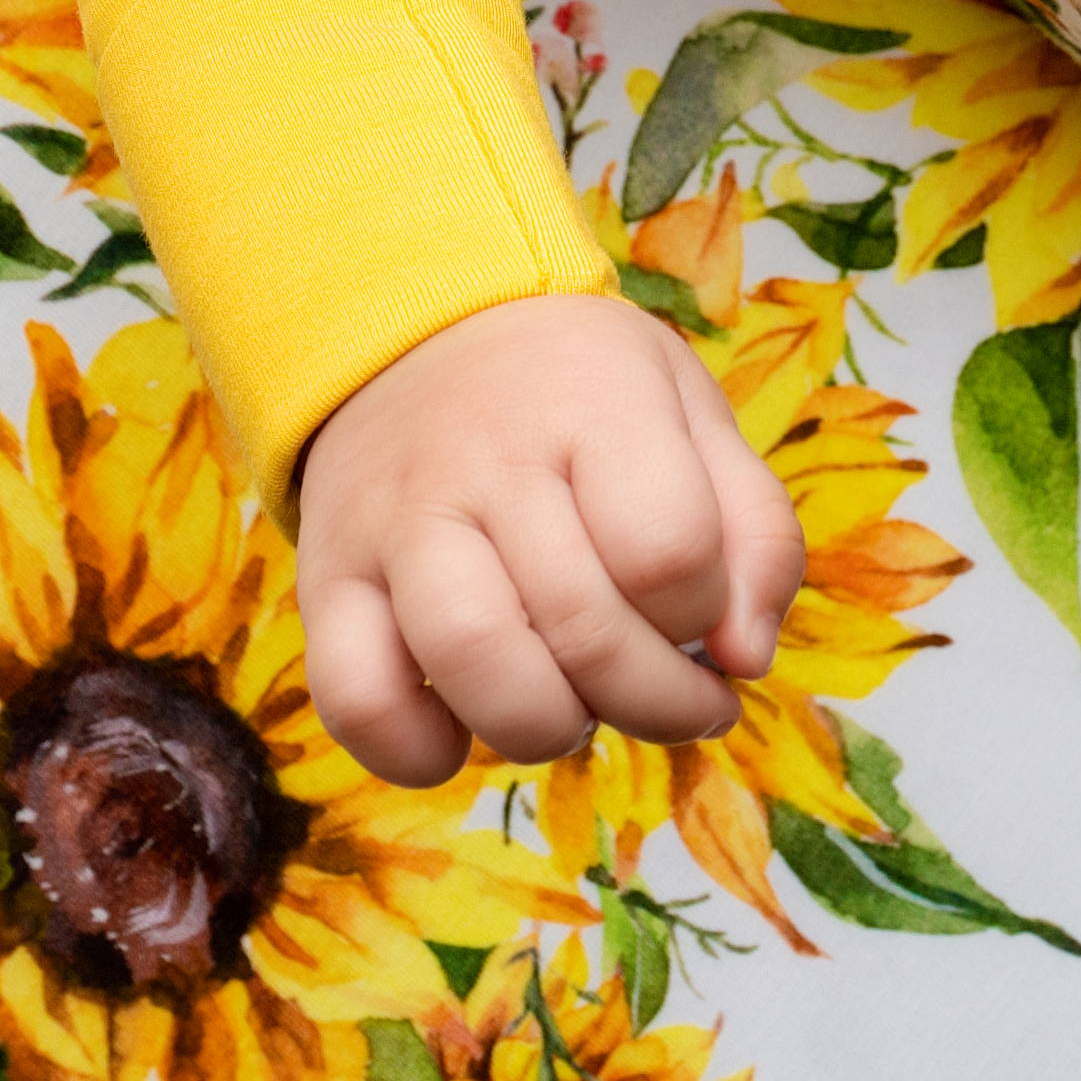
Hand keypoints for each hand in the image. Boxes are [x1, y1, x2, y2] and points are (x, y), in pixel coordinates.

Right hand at [298, 290, 805, 786]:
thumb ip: (752, 530)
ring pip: (471, 662)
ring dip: (544, 726)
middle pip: (584, 628)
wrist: (421, 327)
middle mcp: (489, 459)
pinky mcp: (328, 580)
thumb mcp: (691, 410)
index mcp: (596, 402)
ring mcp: (398, 521)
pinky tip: (465, 728)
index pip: (667, 547)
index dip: (704, 613)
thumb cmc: (581, 388)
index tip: (702, 611)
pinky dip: (416, 752)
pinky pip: (357, 700)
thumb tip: (746, 658)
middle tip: (672, 701)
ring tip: (573, 709)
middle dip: (653, 702)